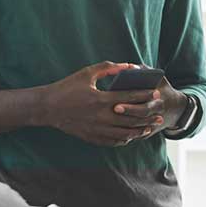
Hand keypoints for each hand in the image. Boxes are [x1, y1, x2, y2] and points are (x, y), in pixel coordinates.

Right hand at [40, 61, 165, 145]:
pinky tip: (132, 136)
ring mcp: (97, 128)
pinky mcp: (91, 137)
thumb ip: (109, 68)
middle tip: (160, 114)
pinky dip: (125, 139)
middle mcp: (101, 116)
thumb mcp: (86, 73)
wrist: (46, 108)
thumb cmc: (67, 87)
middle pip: (132, 118)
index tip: (156, 93)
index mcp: (101, 99)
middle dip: (148, 116)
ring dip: (140, 130)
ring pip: (125, 133)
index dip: (145, 95)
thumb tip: (129, 65)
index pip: (130, 98)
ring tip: (151, 127)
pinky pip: (113, 141)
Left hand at [112, 74, 188, 136]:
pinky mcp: (148, 134)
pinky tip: (111, 132)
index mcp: (159, 101)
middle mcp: (157, 114)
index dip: (130, 106)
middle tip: (112, 111)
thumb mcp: (159, 78)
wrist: (176, 109)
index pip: (144, 105)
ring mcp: (153, 126)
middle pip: (140, 117)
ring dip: (123, 127)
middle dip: (126, 114)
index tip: (116, 104)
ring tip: (107, 124)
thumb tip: (131, 67)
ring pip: (137, 131)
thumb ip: (146, 71)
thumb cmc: (162, 89)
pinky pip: (135, 137)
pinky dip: (124, 136)